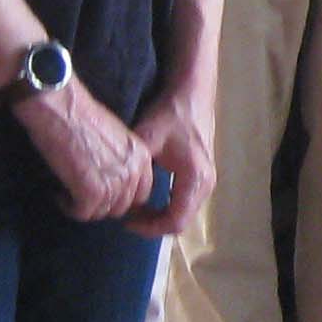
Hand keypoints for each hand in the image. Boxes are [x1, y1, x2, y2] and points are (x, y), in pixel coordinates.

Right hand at [14, 76, 156, 223]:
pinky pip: (83, 213)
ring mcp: (115, 183)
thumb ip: (121, 159)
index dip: (120, 197)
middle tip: (81, 194)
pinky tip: (59, 194)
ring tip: (68, 192)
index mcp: (141, 156)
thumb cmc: (81, 116)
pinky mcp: (92, 191)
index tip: (102, 194)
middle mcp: (133, 171)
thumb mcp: (116, 137)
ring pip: (102, 212)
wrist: (62, 107)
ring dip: (84, 207)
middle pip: (122, 206)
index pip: (141, 193)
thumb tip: (113, 179)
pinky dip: (69, 207)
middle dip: (102, 204)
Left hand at [130, 89, 215, 240]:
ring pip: (185, 214)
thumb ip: (134, 167)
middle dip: (154, 225)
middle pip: (181, 222)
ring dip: (160, 217)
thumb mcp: (147, 138)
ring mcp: (208, 180)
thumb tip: (113, 192)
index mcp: (195, 178)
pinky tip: (149, 198)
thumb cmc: (171, 113)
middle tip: (128, 217)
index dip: (149, 228)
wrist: (193, 93)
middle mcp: (206, 184)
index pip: (175, 221)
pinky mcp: (204, 176)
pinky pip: (186, 203)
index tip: (126, 221)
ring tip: (136, 209)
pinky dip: (168, 207)